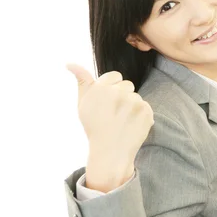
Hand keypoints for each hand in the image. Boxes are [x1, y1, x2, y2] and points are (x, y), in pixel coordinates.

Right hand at [67, 64, 153, 190]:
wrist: (110, 153)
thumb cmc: (95, 127)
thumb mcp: (83, 104)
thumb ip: (82, 81)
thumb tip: (70, 63)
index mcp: (100, 88)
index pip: (115, 76)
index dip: (112, 90)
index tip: (108, 104)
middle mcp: (117, 92)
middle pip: (127, 85)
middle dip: (123, 97)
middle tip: (114, 115)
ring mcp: (133, 102)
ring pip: (136, 97)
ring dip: (132, 107)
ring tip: (122, 122)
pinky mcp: (146, 112)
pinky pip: (146, 107)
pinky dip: (142, 116)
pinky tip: (132, 126)